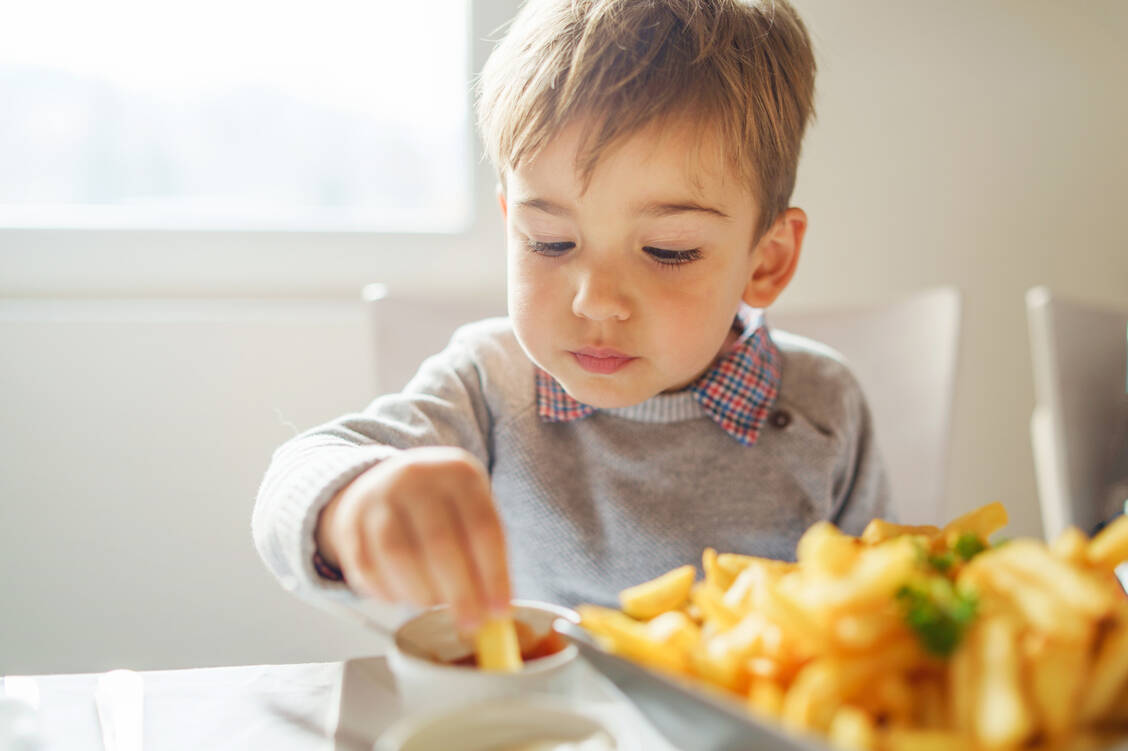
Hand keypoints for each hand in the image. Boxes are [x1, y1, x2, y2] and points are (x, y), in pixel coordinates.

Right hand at [316, 446, 510, 629]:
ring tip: (434, 604)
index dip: (494, 574)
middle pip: (439, 542)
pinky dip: (388, 592)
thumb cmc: (443, 509)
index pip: (482, 528)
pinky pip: (367, 567)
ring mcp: (379, 495)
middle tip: (470, 623)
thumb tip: (494, 611)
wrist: (389, 483)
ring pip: (399, 555)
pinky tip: (404, 597)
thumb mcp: (471, 513)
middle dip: (459, 593)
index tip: (500, 611)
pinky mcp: (350, 520)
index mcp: (459, 472)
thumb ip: (485, 557)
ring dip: (421, 593)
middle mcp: (417, 476)